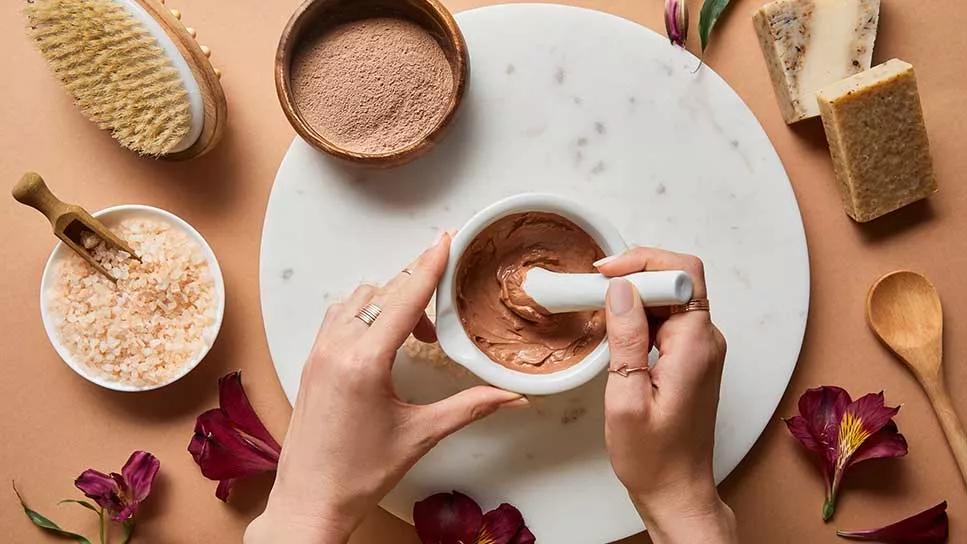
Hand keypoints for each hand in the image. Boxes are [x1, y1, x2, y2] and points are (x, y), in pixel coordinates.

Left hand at [245, 233, 525, 543]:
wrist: (310, 500)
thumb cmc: (358, 474)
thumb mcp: (420, 435)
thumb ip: (469, 408)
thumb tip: (510, 397)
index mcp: (364, 363)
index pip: (404, 299)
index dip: (428, 267)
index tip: (444, 241)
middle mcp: (336, 349)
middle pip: (382, 292)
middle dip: (416, 287)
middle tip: (442, 296)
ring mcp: (318, 353)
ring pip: (357, 299)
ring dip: (389, 301)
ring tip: (416, 333)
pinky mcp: (310, 362)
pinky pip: (338, 316)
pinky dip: (365, 313)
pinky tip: (384, 337)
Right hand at [599, 247, 735, 543]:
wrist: (677, 490)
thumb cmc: (653, 458)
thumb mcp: (626, 399)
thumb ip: (626, 339)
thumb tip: (620, 290)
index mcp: (695, 346)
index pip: (682, 274)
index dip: (642, 263)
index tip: (604, 276)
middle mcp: (706, 341)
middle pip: (677, 279)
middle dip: (635, 273)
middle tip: (594, 287)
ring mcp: (701, 349)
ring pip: (670, 297)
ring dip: (635, 294)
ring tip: (597, 307)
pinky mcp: (691, 358)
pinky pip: (667, 319)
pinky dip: (639, 314)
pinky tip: (614, 329)